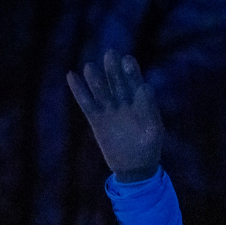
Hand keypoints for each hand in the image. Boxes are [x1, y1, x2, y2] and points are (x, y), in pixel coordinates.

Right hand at [67, 51, 162, 181]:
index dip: (131, 70)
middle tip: (110, 55)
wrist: (135, 168)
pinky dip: (79, 90)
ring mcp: (109, 109)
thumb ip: (150, 110)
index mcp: (140, 102)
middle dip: (113, 68)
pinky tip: (71, 75)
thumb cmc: (149, 149)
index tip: (127, 60)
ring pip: (100, 89)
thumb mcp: (154, 130)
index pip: (134, 81)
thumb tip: (145, 86)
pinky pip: (86, 102)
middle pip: (116, 81)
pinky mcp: (96, 119)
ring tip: (90, 68)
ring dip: (95, 78)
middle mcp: (123, 102)